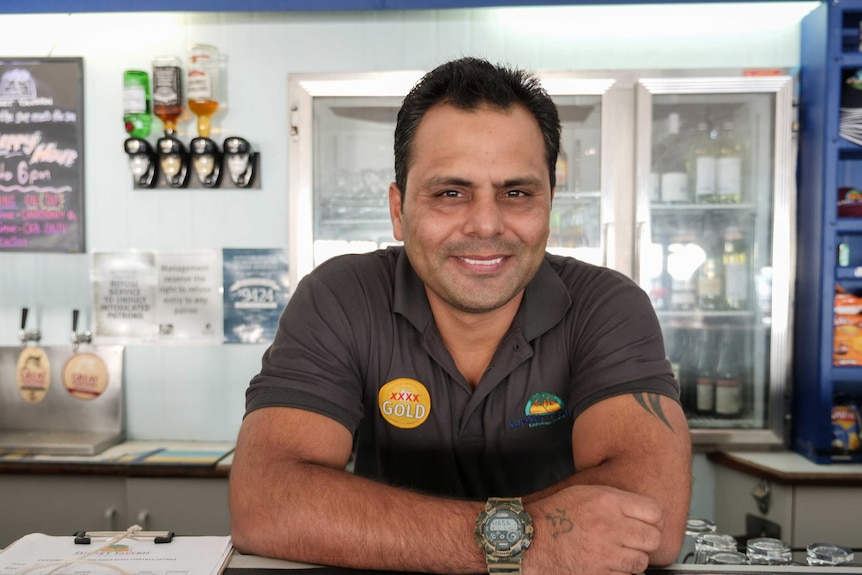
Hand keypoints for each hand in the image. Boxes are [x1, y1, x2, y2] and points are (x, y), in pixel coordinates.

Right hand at [525, 485, 663, 574]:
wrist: (530, 539)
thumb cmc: (553, 515)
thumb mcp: (583, 493)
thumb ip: (613, 499)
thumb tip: (638, 509)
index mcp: (608, 502)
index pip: (654, 511)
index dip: (654, 518)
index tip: (649, 522)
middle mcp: (611, 526)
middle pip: (653, 537)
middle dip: (647, 540)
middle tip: (637, 540)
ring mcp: (607, 552)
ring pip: (642, 560)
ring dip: (635, 558)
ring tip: (621, 553)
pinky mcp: (600, 573)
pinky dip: (622, 572)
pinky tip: (610, 563)